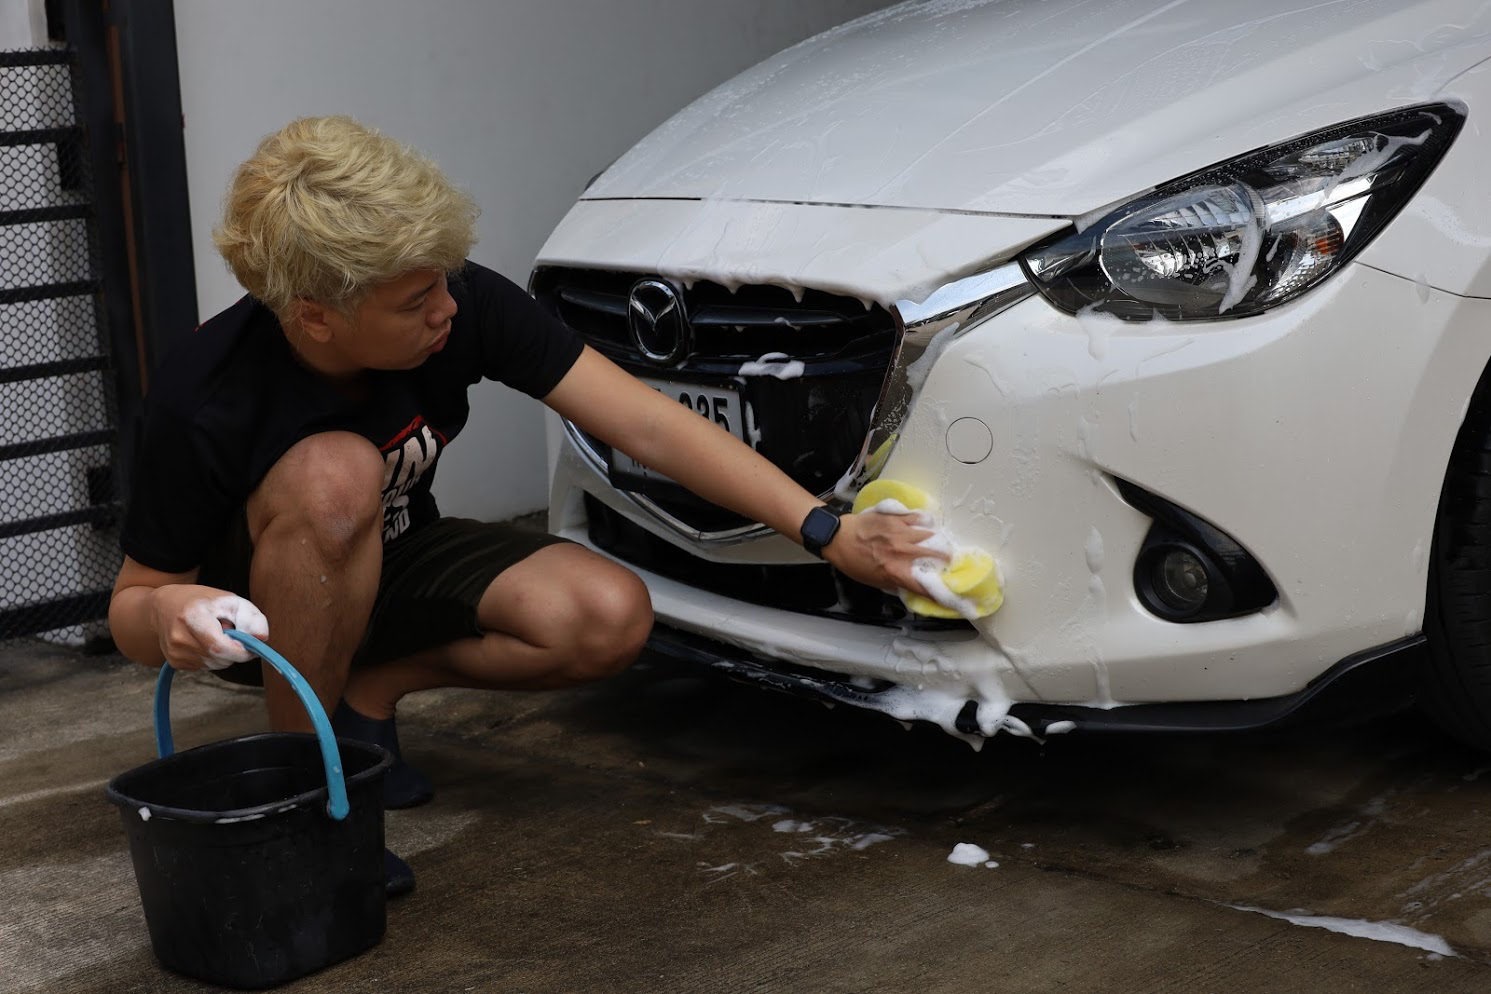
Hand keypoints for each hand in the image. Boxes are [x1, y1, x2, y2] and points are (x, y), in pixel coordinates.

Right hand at [149, 585, 269, 670]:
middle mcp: (179, 637)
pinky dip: (211, 657)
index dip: (241, 651)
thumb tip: (262, 638)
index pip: (220, 647)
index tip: (251, 646)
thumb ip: (251, 617)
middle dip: (234, 651)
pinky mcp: (174, 661)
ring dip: (223, 654)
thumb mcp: (230, 600)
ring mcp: (175, 652)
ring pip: (214, 665)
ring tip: (214, 635)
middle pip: (219, 659)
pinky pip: (205, 666)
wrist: (164, 605)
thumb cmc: (201, 600)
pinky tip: (204, 642)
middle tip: (230, 633)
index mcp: (192, 616)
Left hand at [821, 508, 945, 596]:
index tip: (951, 594)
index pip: (925, 585)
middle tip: (949, 562)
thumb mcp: (875, 581)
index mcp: (896, 571)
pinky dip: (926, 524)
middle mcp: (902, 552)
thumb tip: (915, 585)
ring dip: (937, 541)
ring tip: (940, 543)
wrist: (838, 537)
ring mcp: (901, 532)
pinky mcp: (897, 517)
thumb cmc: (853, 561)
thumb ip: (897, 583)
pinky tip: (928, 526)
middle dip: (946, 561)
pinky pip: (919, 518)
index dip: (941, 592)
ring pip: (931, 535)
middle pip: (936, 557)